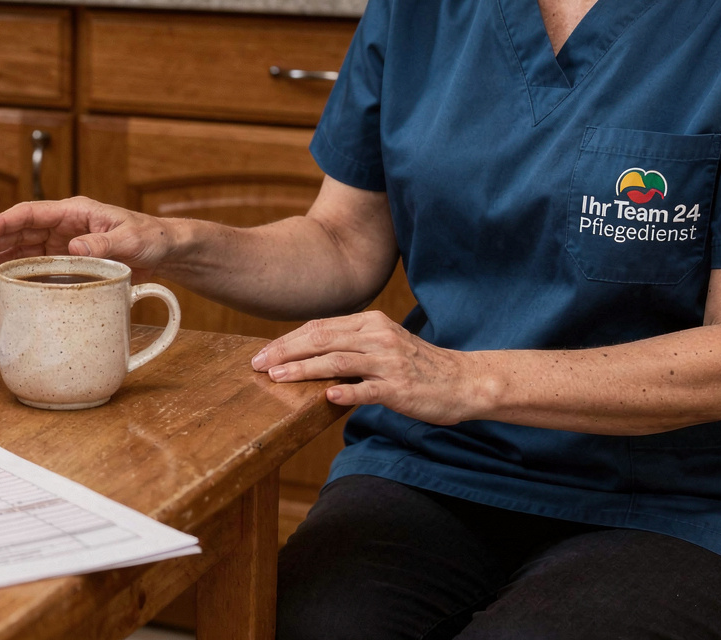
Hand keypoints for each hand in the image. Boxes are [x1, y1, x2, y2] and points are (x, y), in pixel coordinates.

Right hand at [0, 196, 173, 274]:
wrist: (165, 251)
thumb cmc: (151, 238)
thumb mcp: (131, 240)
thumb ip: (103, 244)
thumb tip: (74, 248)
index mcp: (75, 211)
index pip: (30, 213)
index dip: (2, 222)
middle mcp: (65, 224)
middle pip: (20, 229)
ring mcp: (64, 241)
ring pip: (24, 244)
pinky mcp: (69, 258)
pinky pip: (37, 260)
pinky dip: (16, 265)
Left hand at [251, 311, 484, 425]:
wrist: (464, 380)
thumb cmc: (417, 365)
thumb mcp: (382, 345)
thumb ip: (349, 345)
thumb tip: (307, 354)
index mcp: (370, 322)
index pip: (319, 326)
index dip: (288, 339)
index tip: (262, 353)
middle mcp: (378, 336)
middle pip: (322, 339)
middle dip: (285, 351)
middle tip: (257, 364)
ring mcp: (389, 362)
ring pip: (338, 361)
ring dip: (304, 369)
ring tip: (277, 377)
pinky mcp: (399, 388)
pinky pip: (367, 389)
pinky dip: (344, 392)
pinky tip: (324, 396)